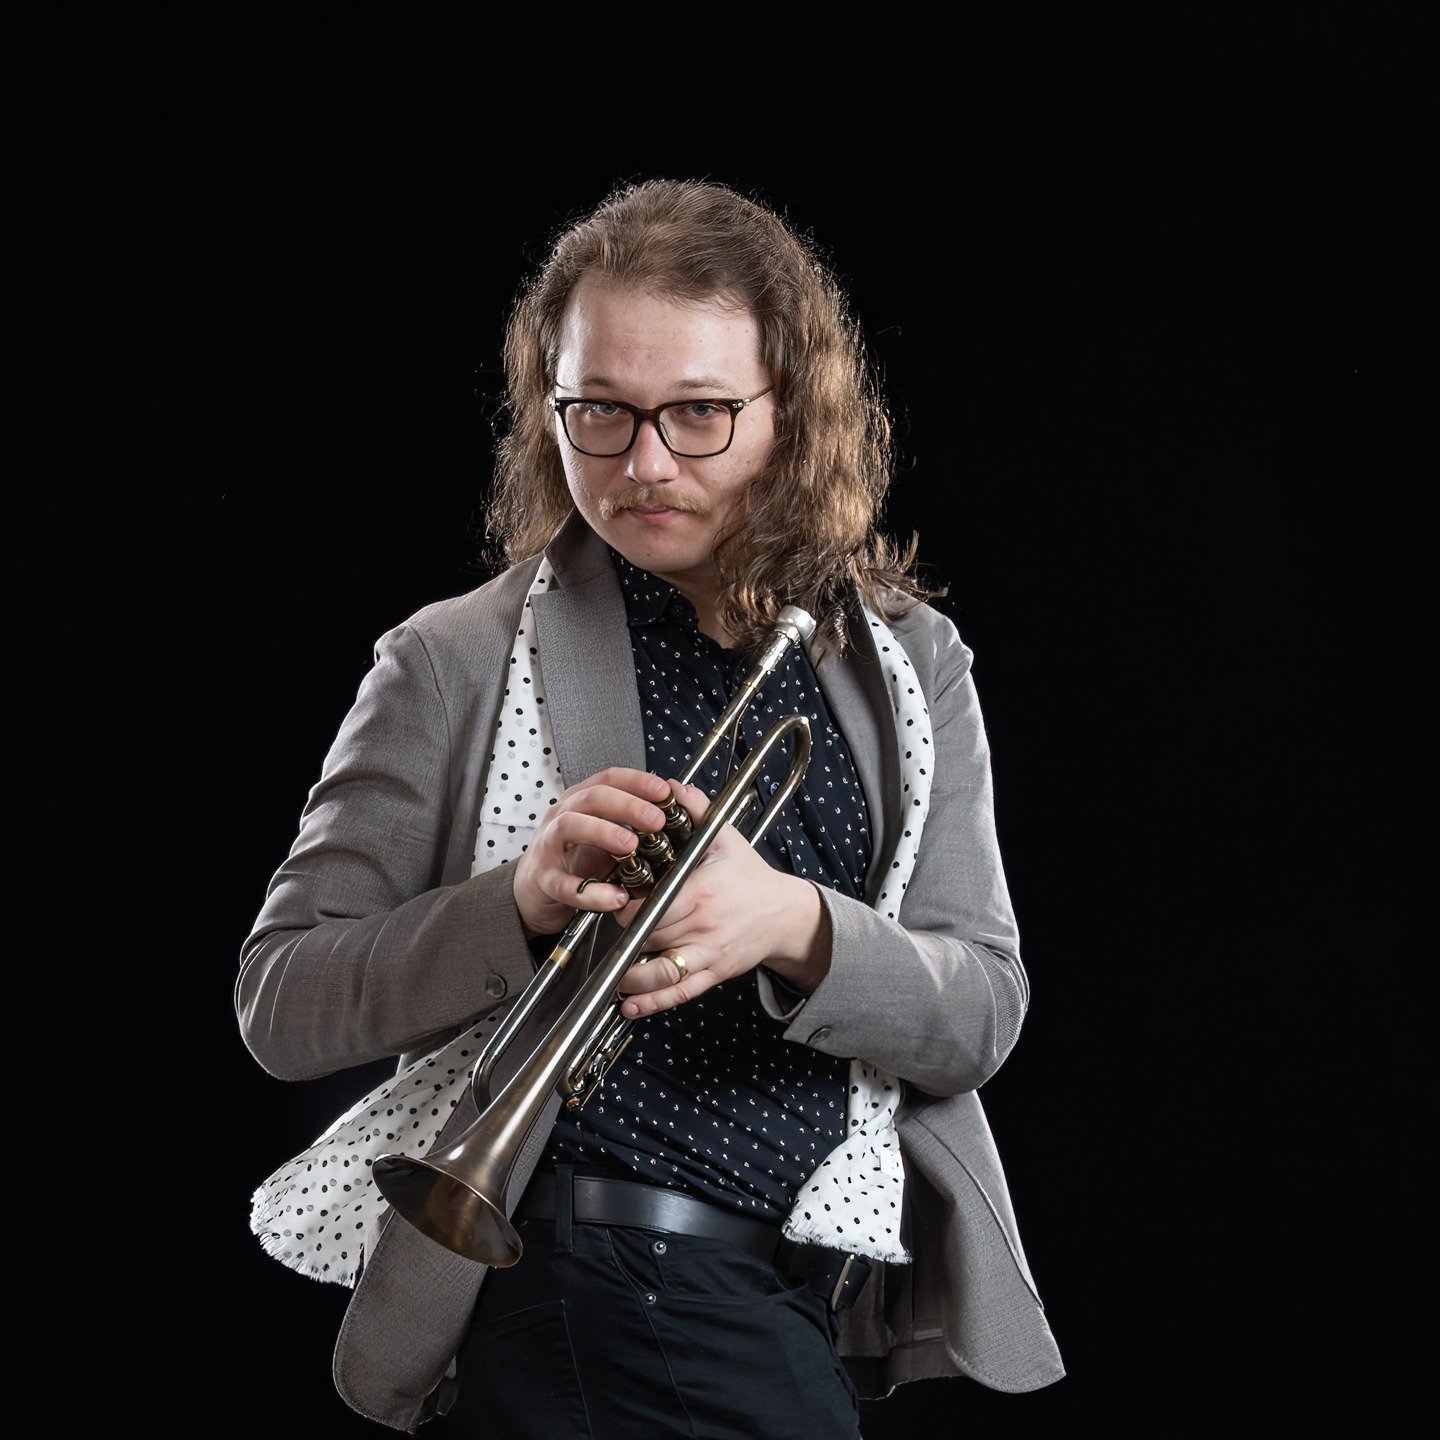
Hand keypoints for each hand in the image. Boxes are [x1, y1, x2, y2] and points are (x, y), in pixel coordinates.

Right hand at [511, 767, 673, 936]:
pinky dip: (591, 891)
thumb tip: (672, 813)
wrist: (534, 890)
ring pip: (570, 826)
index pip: (608, 779)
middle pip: (592, 797)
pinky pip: (564, 883)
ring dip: (603, 832)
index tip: (664, 791)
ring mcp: (549, 845)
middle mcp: (562, 815)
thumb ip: (632, 824)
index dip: (637, 781)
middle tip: (656, 820)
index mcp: (580, 801)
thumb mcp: (606, 835)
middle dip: (627, 805)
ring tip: (631, 846)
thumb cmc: (574, 859)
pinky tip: (616, 897)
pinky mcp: (543, 878)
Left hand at [614, 781, 829, 1018]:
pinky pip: (680, 993)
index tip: (615, 900)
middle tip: (609, 928)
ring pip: (661, 971)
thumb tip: (670, 785)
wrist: (786, 914)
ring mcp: (709, 952)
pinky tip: (630, 1005)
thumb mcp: (726, 838)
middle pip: (650, 936)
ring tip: (612, 973)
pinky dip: (652, 1003)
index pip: (653, 904)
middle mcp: (704, 925)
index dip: (627, 906)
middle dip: (624, 935)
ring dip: (631, 976)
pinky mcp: (713, 973)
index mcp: (701, 891)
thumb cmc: (750, 876)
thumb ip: (696, 809)